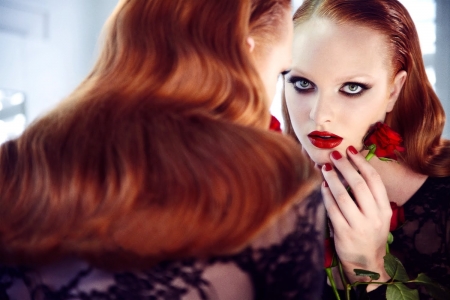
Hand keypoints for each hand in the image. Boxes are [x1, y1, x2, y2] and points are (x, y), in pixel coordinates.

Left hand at [321, 146, 391, 288]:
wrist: (366, 264)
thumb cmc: (370, 234)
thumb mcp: (378, 216)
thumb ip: (369, 196)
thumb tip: (351, 168)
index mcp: (384, 209)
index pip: (374, 180)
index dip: (361, 163)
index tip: (351, 150)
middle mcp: (374, 216)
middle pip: (358, 184)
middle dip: (345, 166)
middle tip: (334, 155)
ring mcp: (359, 225)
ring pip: (343, 195)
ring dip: (332, 178)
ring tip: (325, 167)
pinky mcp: (344, 233)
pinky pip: (332, 209)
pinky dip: (326, 195)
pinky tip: (322, 186)